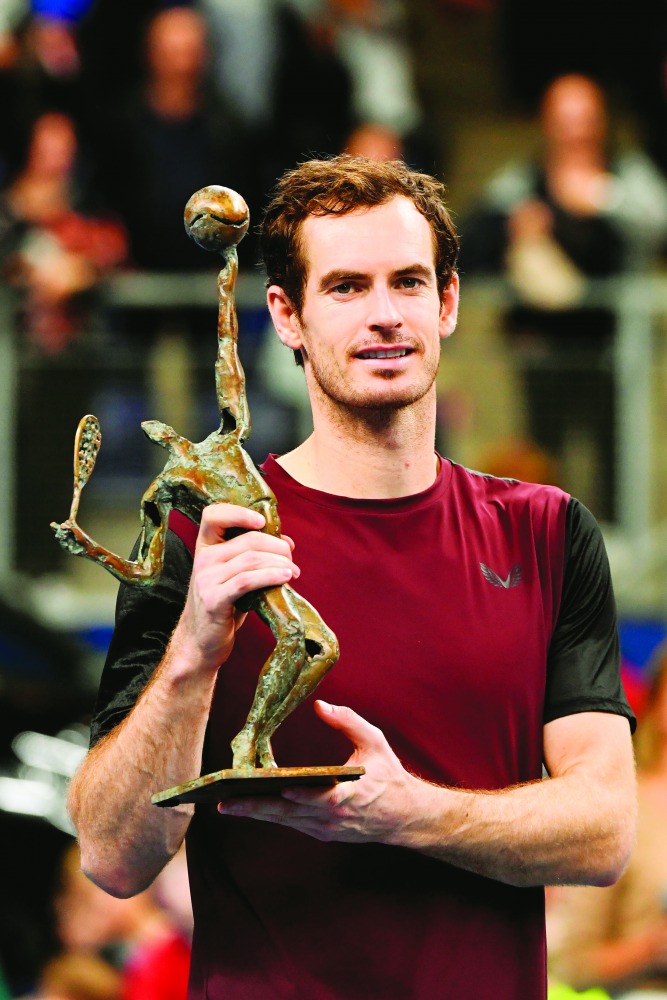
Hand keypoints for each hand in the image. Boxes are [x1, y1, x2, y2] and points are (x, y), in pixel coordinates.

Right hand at [173, 503, 299, 670]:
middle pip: (248, 540)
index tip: (263, 522)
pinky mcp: (214, 600)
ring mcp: (206, 579)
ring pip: (252, 559)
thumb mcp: (234, 574)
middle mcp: (203, 559)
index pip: (213, 515)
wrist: (200, 640)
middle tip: (292, 559)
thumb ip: (254, 555)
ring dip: (280, 563)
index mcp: (205, 547)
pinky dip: (271, 576)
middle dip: (277, 547)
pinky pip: (248, 581)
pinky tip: (286, 577)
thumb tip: (288, 542)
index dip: (239, 513)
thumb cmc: (222, 603)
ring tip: (294, 571)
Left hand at [218, 701, 422, 843]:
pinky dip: (271, 816)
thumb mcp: (374, 742)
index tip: (272, 788)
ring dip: (256, 814)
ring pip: (285, 821)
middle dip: (255, 808)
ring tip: (227, 804)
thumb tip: (321, 705)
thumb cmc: (389, 776)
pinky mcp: (323, 834)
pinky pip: (292, 824)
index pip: (315, 797)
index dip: (294, 795)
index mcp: (346, 795)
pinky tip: (251, 806)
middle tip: (224, 803)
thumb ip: (348, 722)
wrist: (407, 816)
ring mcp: (326, 829)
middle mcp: (332, 817)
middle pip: (288, 813)